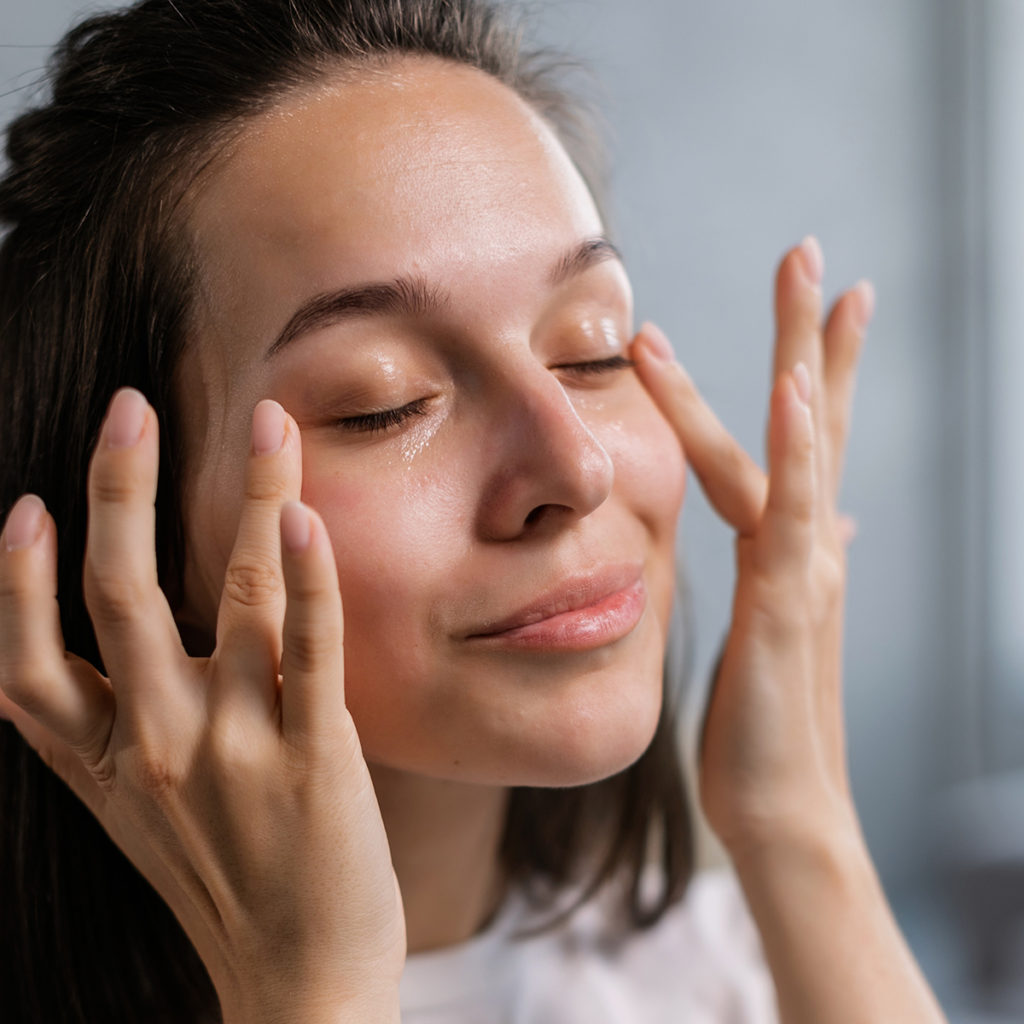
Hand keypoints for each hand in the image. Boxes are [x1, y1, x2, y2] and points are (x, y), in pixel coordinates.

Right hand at [0, 391, 404, 1023]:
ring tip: (265, 422)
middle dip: (118, 491)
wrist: (297, 982)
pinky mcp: (314, 758)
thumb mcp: (135, 816)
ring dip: (247, 498)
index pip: (25, 664)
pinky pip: (308, 652)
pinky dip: (308, 580)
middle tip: (129, 406)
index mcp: (101, 764)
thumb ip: (107, 735)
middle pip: (118, 597)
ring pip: (232, 598)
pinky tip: (305, 516)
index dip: (12, 582)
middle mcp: (154, 747)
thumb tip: (81, 655)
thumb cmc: (223, 886)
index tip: (21, 504)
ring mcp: (235, 749)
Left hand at [631, 238, 873, 858]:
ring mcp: (803, 567)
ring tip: (806, 279)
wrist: (780, 807)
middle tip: (810, 250)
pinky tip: (794, 390)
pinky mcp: (785, 602)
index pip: (809, 438)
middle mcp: (808, 543)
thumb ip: (800, 562)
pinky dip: (796, 448)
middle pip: (814, 419)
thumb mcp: (782, 625)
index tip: (828, 297)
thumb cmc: (768, 721)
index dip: (821, 365)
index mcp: (796, 546)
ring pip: (803, 445)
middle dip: (811, 334)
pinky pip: (790, 512)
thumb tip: (831, 523)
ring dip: (802, 358)